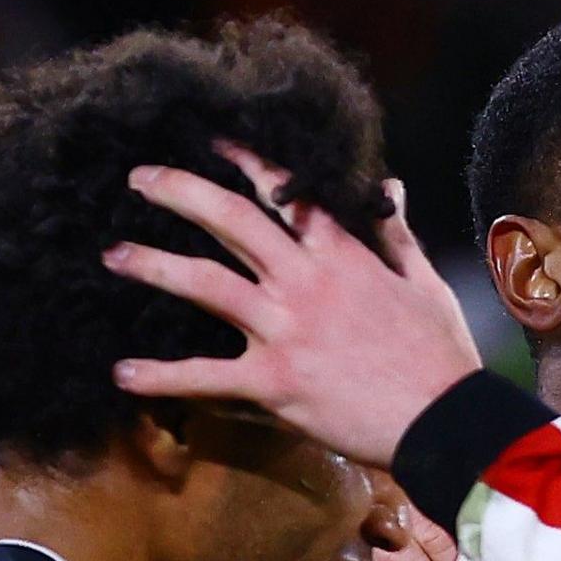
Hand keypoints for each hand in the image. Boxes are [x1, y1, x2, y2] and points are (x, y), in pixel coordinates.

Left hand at [104, 147, 484, 467]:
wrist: (446, 421)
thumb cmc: (439, 354)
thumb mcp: (423, 282)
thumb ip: (394, 232)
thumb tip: (389, 184)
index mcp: (341, 254)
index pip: (284, 191)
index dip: (244, 160)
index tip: (211, 139)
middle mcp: (305, 282)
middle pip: (230, 220)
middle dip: (179, 191)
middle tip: (138, 178)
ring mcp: (285, 330)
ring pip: (205, 284)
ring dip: (153, 267)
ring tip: (113, 256)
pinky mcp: (275, 382)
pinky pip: (205, 376)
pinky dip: (161, 377)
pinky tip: (123, 374)